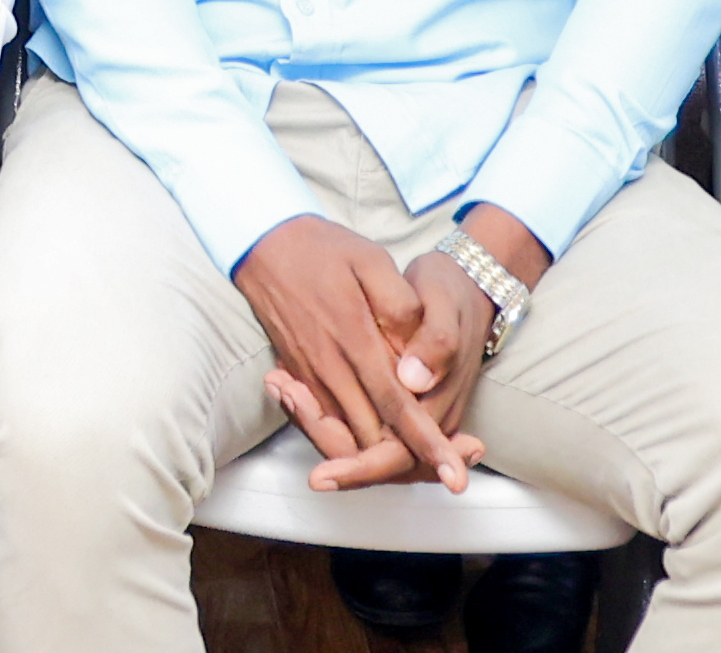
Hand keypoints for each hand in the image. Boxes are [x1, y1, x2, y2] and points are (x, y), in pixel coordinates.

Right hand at [231, 215, 463, 493]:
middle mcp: (330, 369)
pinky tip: (381, 440)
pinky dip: (354, 443)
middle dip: (411, 464)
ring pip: (347, 440)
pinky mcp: (299, 376)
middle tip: (453, 473)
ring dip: (382, 459)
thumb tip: (415, 360)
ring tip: (426, 461)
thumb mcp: (370, 260)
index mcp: (354, 341)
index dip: (428, 444)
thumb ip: (399, 305)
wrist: (265, 245)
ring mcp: (311, 377)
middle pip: (372, 438)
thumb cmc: (324, 250)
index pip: (397, 407)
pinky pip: (327, 426)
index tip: (455, 476)